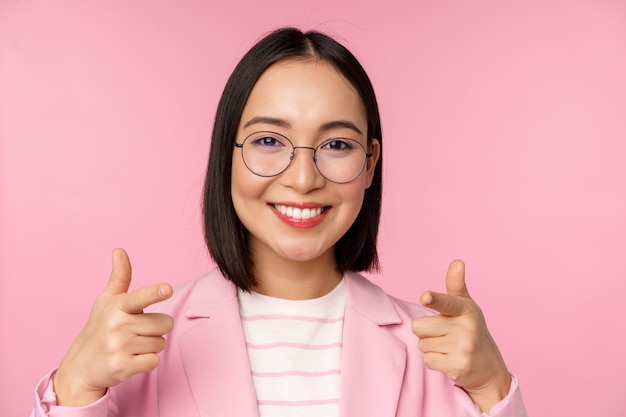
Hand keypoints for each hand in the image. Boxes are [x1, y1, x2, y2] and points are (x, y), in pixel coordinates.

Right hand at [53, 248, 173, 405]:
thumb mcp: (106, 301)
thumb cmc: (99, 328)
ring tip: (130, 346)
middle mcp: (117, 325)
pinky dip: (147, 362)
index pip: (140, 297)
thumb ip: (119, 277)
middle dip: (156, 329)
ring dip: (150, 346)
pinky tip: (130, 360)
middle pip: (165, 323)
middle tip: (136, 332)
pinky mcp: (122, 367)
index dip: (155, 292)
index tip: (167, 288)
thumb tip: (119, 250)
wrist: (80, 367)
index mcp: (116, 306)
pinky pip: (154, 361)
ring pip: (161, 343)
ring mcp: (118, 347)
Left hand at [411, 260, 510, 411]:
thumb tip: (457, 262)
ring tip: (449, 347)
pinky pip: (427, 360)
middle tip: (444, 334)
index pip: (446, 302)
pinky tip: (449, 360)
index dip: (434, 299)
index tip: (425, 296)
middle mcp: (466, 328)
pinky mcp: (458, 366)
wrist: (488, 368)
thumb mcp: (466, 306)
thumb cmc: (471, 330)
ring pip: (422, 344)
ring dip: (431, 347)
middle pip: (419, 326)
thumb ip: (456, 285)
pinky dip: (434, 361)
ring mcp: (463, 348)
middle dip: (426, 332)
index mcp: (465, 309)